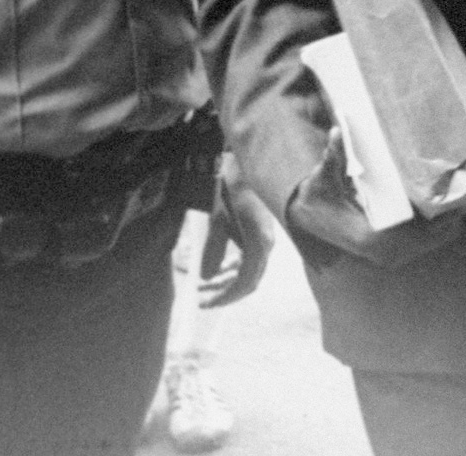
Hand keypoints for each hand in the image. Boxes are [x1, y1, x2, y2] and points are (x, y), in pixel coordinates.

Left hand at [197, 150, 278, 307]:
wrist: (245, 162)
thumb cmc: (231, 187)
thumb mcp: (217, 218)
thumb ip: (213, 249)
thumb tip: (207, 278)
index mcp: (258, 243)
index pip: (244, 283)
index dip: (224, 297)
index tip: (202, 303)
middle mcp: (266, 245)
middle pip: (248, 282)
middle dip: (223, 292)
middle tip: (200, 298)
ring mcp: (264, 240)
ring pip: (248, 273)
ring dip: (226, 281)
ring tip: (203, 284)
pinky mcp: (260, 234)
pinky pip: (247, 261)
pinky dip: (232, 268)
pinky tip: (216, 268)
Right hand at [286, 126, 464, 267]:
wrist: (308, 217)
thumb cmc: (318, 195)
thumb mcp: (323, 175)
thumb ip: (334, 156)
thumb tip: (337, 131)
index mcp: (376, 238)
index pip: (426, 228)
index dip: (451, 213)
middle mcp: (388, 252)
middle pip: (439, 234)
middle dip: (460, 213)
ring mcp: (393, 255)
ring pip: (436, 239)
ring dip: (455, 219)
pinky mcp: (396, 251)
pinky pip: (429, 240)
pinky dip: (444, 225)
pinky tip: (455, 207)